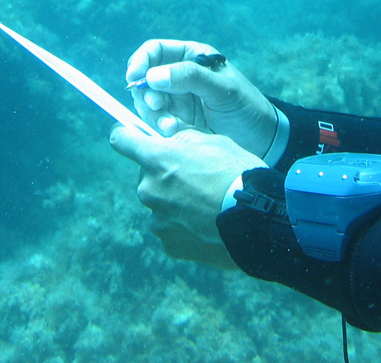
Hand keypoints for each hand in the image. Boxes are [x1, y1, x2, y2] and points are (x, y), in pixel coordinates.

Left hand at [110, 126, 265, 268]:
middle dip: (164, 174)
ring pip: (160, 203)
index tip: (131, 136)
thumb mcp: (214, 141)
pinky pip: (171, 227)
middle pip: (147, 175)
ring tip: (206, 204)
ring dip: (175, 201)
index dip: (126, 135)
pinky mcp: (169, 244)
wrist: (259, 219)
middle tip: (195, 178)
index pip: (121, 140)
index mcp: (157, 159)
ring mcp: (157, 220)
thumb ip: (183, 137)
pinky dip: (184, 224)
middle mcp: (149, 189)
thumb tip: (168, 136)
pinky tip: (207, 221)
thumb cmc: (238, 174)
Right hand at [126, 39, 279, 157]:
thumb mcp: (223, 90)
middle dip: (146, 92)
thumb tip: (153, 75)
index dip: (140, 61)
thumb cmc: (247, 108)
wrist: (262, 141)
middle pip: (146, 78)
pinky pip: (157, 121)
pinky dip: (160, 127)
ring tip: (172, 126)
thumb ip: (190, 78)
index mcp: (192, 57)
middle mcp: (180, 76)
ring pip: (148, 102)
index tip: (135, 78)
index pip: (154, 51)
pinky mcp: (177, 121)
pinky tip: (176, 133)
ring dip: (153, 113)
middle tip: (158, 105)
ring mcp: (177, 100)